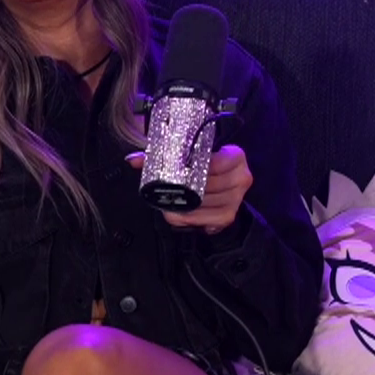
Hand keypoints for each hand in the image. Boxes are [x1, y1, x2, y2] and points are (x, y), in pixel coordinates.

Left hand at [126, 145, 252, 232]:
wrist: (228, 187)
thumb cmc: (209, 169)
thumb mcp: (193, 155)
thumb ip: (164, 155)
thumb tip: (134, 160)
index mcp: (235, 156)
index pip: (212, 161)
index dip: (190, 166)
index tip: (172, 169)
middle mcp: (240, 177)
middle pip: (204, 184)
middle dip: (182, 187)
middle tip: (163, 187)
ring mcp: (236, 199)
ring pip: (200, 203)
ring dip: (181, 204)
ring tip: (167, 201)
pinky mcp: (228, 217)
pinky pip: (200, 220)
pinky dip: (185, 218)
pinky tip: (178, 213)